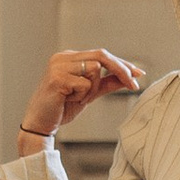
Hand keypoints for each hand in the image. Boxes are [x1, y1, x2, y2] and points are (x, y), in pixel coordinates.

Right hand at [19, 45, 143, 140]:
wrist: (40, 124)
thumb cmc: (62, 108)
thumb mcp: (90, 93)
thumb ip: (107, 83)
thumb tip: (130, 77)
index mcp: (70, 57)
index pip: (102, 55)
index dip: (122, 64)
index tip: (139, 73)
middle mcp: (63, 57)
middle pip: (101, 56)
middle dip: (121, 70)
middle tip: (134, 84)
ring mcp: (59, 66)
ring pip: (94, 70)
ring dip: (92, 89)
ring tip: (77, 99)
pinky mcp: (57, 78)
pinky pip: (85, 84)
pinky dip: (83, 95)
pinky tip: (68, 100)